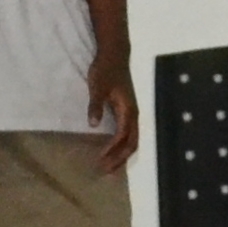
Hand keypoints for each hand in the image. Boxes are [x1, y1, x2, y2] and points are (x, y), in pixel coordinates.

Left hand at [88, 49, 139, 176]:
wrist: (114, 55)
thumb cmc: (106, 70)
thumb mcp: (98, 86)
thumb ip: (96, 105)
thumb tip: (94, 124)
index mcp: (128, 110)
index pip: (123, 136)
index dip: (113, 150)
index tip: (101, 160)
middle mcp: (134, 114)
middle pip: (132, 143)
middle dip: (120, 159)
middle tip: (106, 171)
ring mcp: (132, 113)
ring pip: (132, 140)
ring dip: (122, 155)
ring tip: (110, 167)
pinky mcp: (127, 111)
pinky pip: (128, 134)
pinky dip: (121, 146)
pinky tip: (112, 151)